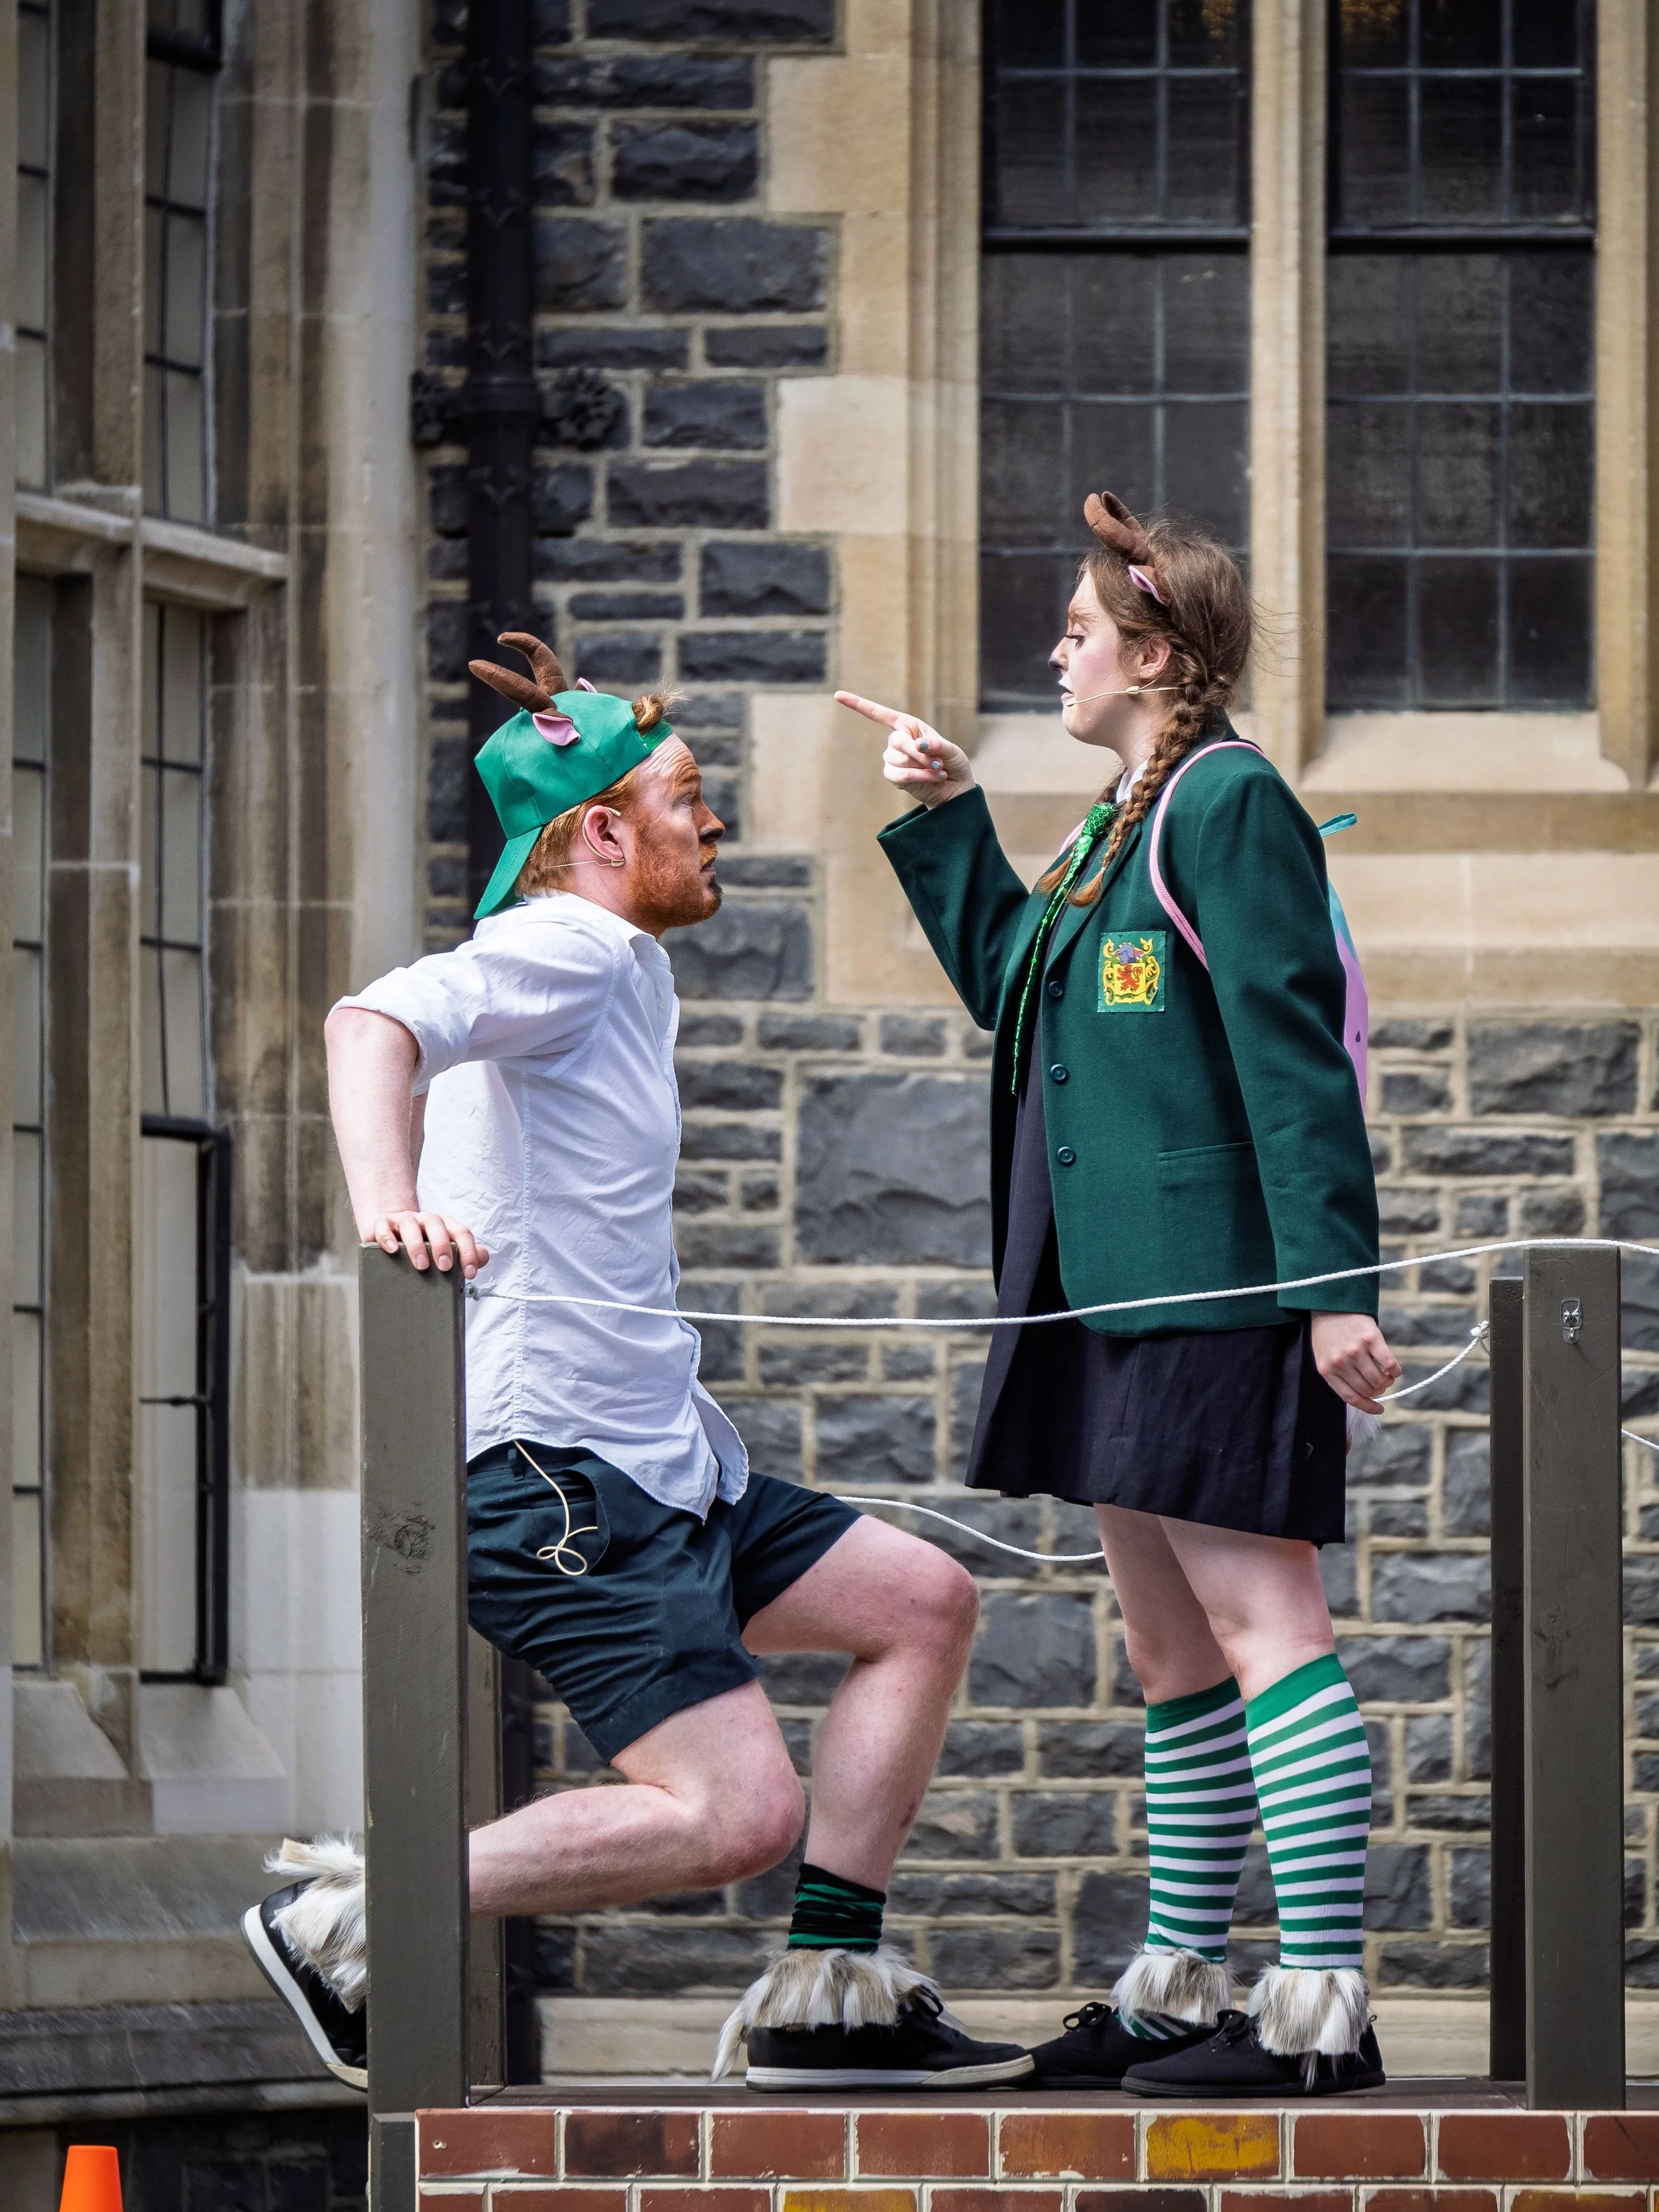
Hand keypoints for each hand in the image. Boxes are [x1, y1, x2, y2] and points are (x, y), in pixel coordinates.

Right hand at [368, 1211, 488, 1279]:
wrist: (392, 1229)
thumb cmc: (424, 1244)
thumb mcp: (446, 1248)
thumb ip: (467, 1253)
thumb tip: (482, 1259)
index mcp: (445, 1225)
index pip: (461, 1232)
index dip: (469, 1251)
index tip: (470, 1273)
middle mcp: (426, 1220)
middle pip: (437, 1225)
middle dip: (442, 1246)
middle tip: (445, 1267)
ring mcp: (404, 1220)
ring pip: (410, 1224)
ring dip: (417, 1245)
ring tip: (421, 1265)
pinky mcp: (382, 1224)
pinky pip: (384, 1227)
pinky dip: (387, 1238)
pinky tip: (392, 1251)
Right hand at [835, 691, 975, 809]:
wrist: (954, 789)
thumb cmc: (953, 764)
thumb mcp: (951, 751)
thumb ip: (937, 746)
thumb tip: (919, 746)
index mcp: (909, 725)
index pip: (880, 714)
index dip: (858, 704)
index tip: (837, 695)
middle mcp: (898, 740)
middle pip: (896, 741)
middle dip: (917, 753)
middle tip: (937, 762)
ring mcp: (894, 759)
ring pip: (897, 760)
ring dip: (919, 767)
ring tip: (937, 771)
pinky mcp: (894, 776)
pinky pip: (898, 775)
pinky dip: (916, 777)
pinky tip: (931, 778)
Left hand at [1310, 1311, 1401, 1414]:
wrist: (1330, 1303)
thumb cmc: (1328, 1334)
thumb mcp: (1324, 1357)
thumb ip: (1339, 1375)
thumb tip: (1364, 1396)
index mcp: (1327, 1370)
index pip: (1351, 1398)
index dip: (1368, 1407)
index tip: (1379, 1409)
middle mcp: (1341, 1363)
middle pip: (1368, 1390)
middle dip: (1378, 1391)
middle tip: (1381, 1385)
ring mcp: (1356, 1351)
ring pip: (1379, 1380)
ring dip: (1387, 1382)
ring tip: (1387, 1377)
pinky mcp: (1371, 1338)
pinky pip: (1389, 1364)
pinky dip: (1395, 1371)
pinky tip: (1394, 1369)